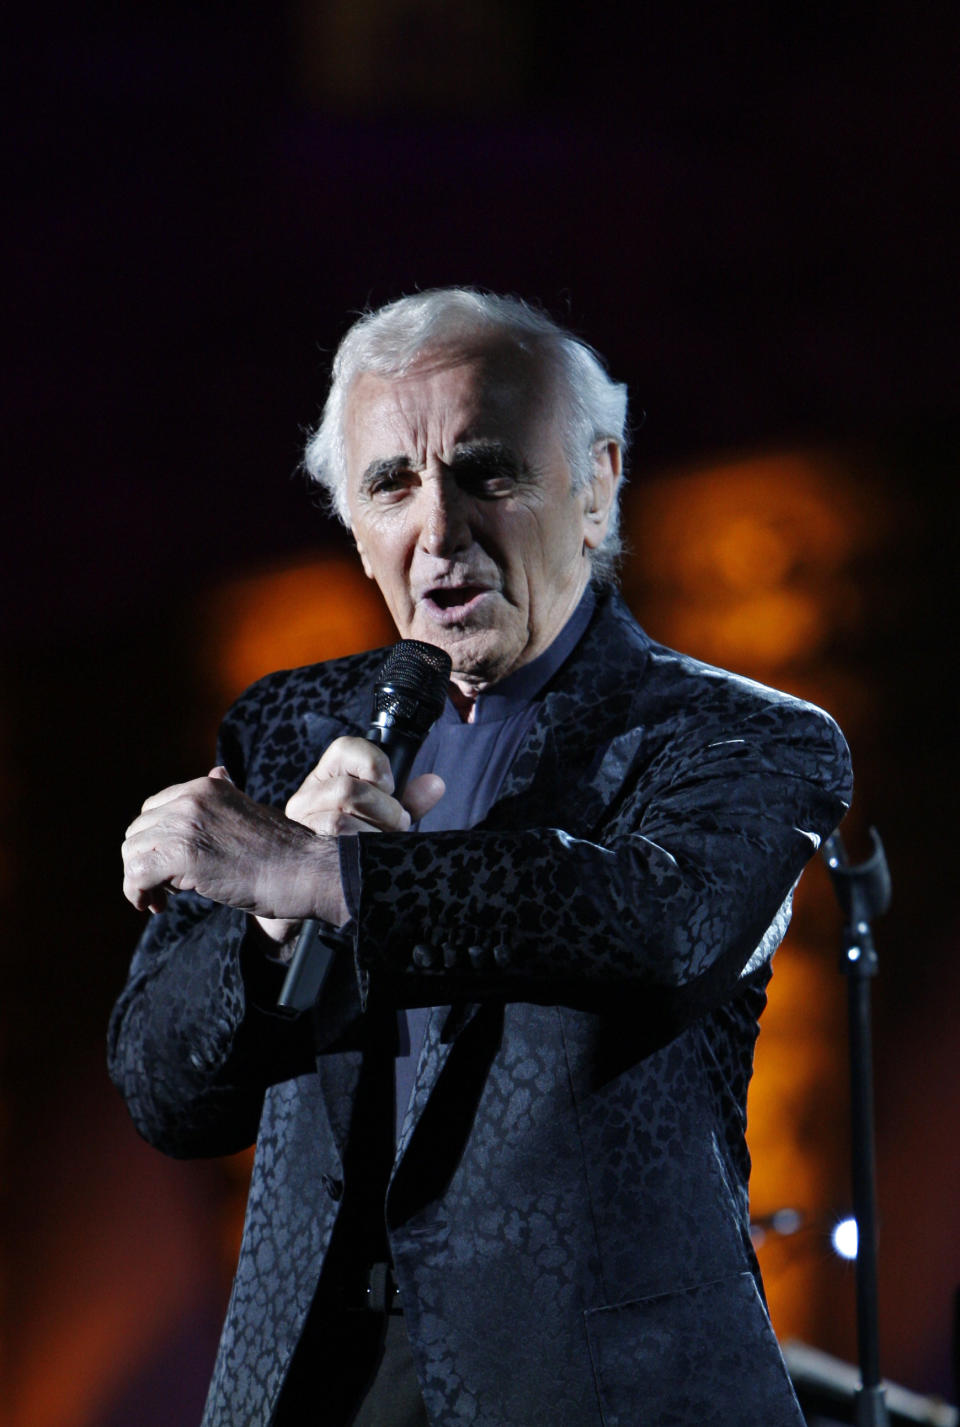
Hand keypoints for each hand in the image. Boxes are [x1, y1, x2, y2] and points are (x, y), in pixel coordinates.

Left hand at [122, 768, 345, 923]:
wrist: (306, 870)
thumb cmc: (284, 851)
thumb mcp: (251, 810)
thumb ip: (225, 799)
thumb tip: (217, 772)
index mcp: (206, 786)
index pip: (152, 810)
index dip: (153, 842)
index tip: (166, 868)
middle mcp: (191, 798)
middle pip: (136, 832)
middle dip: (144, 862)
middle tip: (163, 891)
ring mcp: (185, 824)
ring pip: (131, 853)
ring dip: (139, 881)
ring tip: (160, 900)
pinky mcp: (182, 854)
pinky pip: (136, 874)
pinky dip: (136, 893)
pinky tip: (155, 905)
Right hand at [254, 738, 444, 942]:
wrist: (323, 885)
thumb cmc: (358, 841)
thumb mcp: (384, 815)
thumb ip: (409, 799)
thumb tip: (435, 785)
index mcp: (327, 776)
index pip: (344, 749)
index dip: (374, 764)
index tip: (388, 786)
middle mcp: (306, 798)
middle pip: (349, 790)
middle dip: (384, 811)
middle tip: (394, 826)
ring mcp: (301, 827)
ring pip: (340, 823)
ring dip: (373, 837)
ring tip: (380, 846)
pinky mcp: (302, 857)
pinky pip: (335, 853)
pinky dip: (362, 856)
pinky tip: (370, 861)